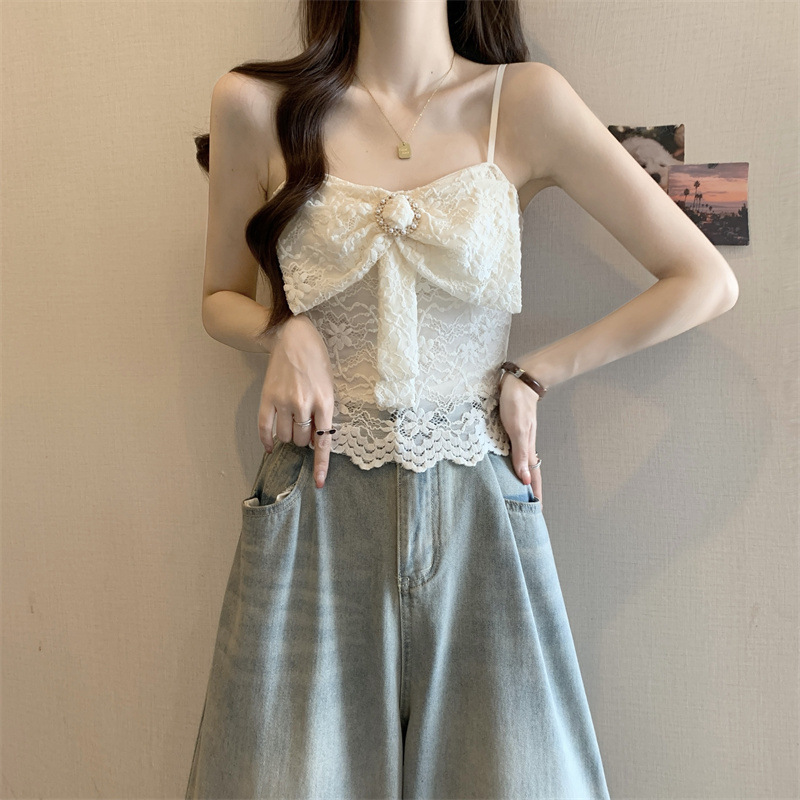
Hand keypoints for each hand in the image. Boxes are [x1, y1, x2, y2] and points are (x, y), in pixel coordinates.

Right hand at [258, 314, 334, 488]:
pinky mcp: (267, 397)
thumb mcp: (330, 387)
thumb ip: (325, 413)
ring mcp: (284, 401)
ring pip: (285, 436)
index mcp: (325, 402)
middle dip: (304, 439)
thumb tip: (316, 440)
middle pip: (302, 440)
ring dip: (289, 436)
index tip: (318, 483)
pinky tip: (270, 445)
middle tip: (305, 424)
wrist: (295, 337)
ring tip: (292, 421)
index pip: (323, 442)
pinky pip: (265, 428)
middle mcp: (304, 403)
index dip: (320, 465)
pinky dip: (267, 440)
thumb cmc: (317, 362)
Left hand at [498, 370, 542, 503]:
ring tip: (520, 492)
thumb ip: (520, 453)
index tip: (537, 511)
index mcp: (527, 448)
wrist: (518, 382)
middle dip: (530, 490)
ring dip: (522, 478)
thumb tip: (525, 479)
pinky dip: (514, 464)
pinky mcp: (512, 431)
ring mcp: (519, 438)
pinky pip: (514, 453)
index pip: (533, 477)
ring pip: (522, 464)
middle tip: (529, 507)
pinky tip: (509, 465)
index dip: (535, 493)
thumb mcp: (516, 429)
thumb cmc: (516, 404)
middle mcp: (524, 445)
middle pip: (529, 473)